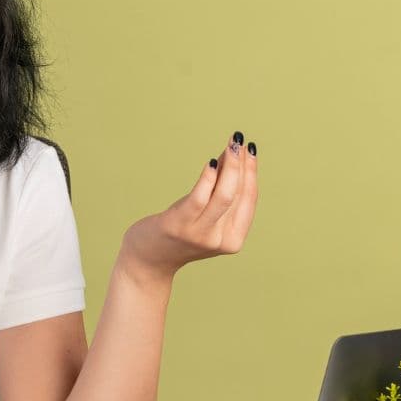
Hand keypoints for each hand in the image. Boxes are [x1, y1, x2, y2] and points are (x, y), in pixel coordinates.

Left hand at [120, 131, 259, 279]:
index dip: (251, 172)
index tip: (250, 149)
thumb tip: (232, 156)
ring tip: (230, 144)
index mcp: (233, 240)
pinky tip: (211, 162)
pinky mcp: (179, 226)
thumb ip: (220, 195)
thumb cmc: (179, 232)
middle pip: (238, 194)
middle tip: (239, 140)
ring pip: (224, 195)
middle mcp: (220, 239)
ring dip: (230, 166)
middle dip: (242, 164)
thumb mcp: (206, 218)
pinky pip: (199, 198)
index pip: (249, 199)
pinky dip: (208, 178)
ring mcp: (200, 234)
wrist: (148, 260)